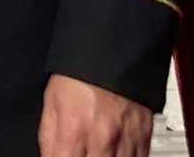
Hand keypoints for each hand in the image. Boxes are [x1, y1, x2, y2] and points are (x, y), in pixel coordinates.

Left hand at [38, 74, 153, 156]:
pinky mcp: (145, 135)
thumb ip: (48, 139)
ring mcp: (126, 139)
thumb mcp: (52, 102)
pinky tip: (115, 149)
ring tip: (98, 148)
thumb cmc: (80, 72)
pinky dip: (125, 156)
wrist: (114, 46)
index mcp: (74, 131)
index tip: (64, 155)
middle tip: (83, 150)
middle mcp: (102, 139)